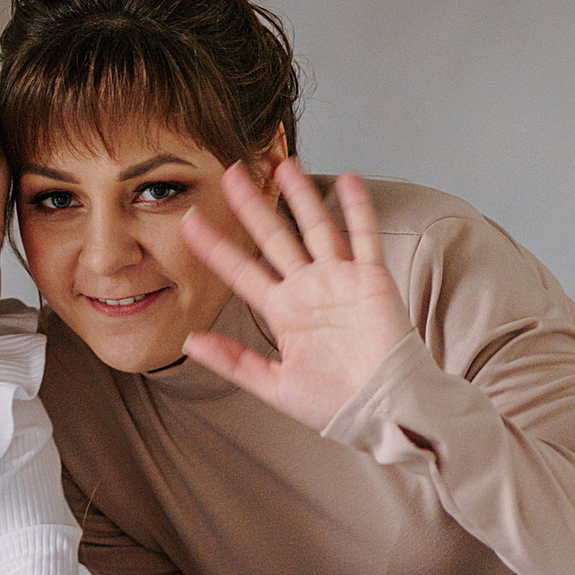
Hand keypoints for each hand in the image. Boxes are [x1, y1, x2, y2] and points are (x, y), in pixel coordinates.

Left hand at [179, 160, 414, 434]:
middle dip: (253, 206)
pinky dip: (358, 208)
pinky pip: (364, 237)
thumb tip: (189, 342)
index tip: (189, 222)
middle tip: (231, 173)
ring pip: (315, 228)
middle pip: (274, 238)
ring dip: (300, 196)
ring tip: (283, 163)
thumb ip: (233, 362)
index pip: (241, 272)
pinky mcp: (371, 280)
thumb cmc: (335, 404)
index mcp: (283, 313)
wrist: (385, 411)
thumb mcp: (274, 385)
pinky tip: (348, 179)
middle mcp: (308, 290)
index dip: (216, 247)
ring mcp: (339, 281)